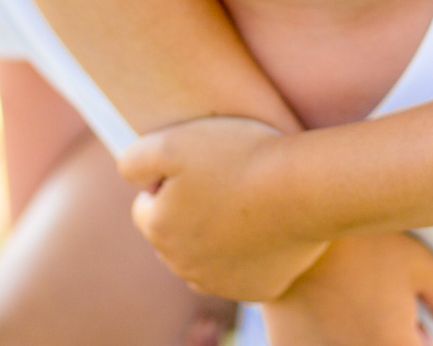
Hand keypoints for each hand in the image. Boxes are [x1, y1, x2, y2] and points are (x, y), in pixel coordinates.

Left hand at [120, 116, 324, 300]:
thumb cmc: (241, 157)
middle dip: (190, 212)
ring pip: (204, 258)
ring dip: (215, 236)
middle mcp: (181, 264)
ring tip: (246, 202)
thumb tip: (127, 176)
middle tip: (226, 181)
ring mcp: (219, 282)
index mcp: (158, 227)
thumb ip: (134, 159)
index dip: (169, 182)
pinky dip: (247, 255)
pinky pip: (240, 272)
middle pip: (174, 235)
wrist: (305, 188)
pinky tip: (265, 228)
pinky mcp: (254, 290)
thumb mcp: (174, 142)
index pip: (146, 206)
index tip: (200, 167)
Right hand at [263, 233, 432, 345]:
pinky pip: (319, 343)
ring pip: (352, 345)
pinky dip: (326, 331)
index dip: (420, 334)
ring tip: (351, 298)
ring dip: (358, 332)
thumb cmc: (362, 243)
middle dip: (391, 334)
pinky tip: (323, 303)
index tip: (415, 316)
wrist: (291, 229)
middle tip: (380, 300)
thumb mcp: (416, 261)